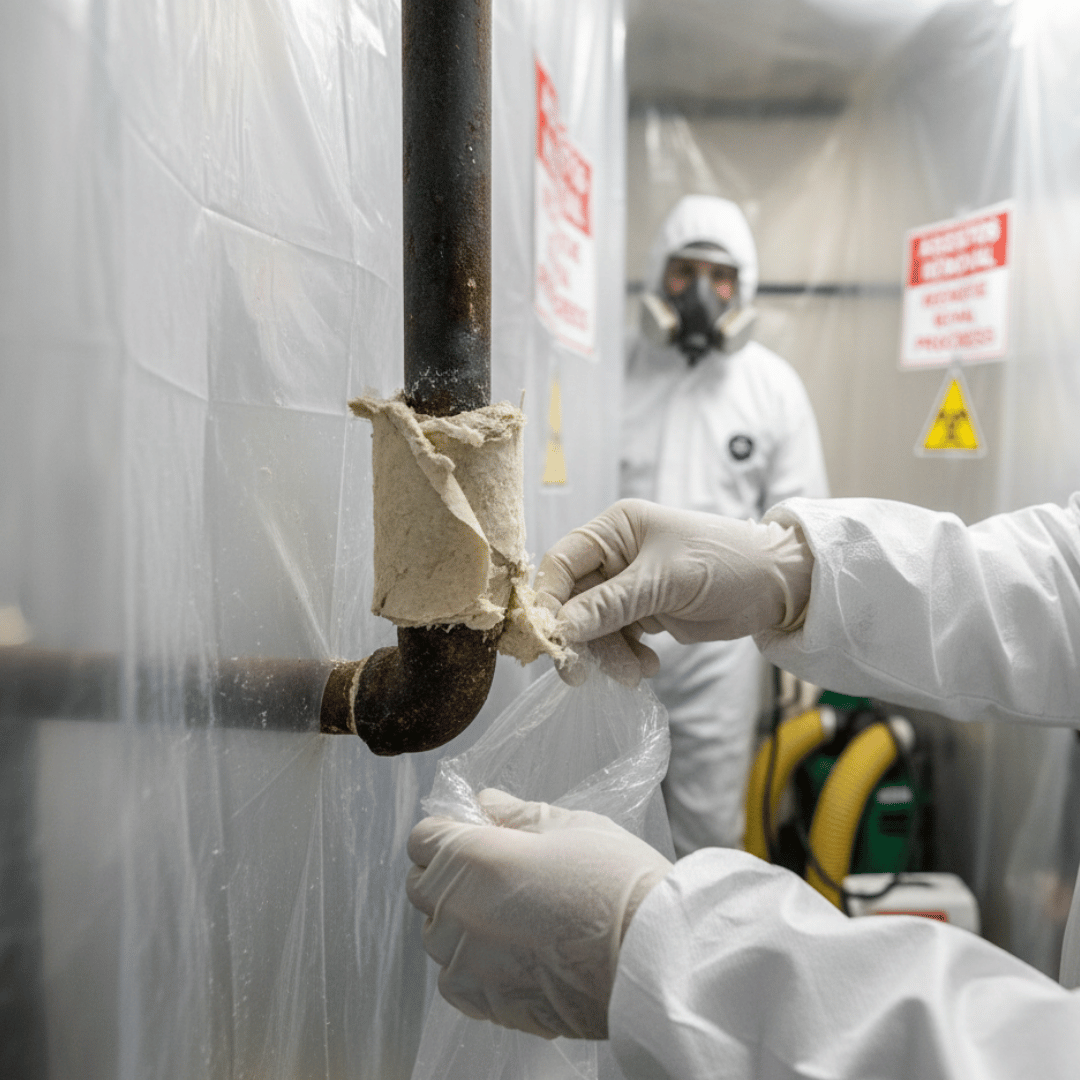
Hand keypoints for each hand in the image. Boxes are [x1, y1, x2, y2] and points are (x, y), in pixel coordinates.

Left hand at [405, 788, 672, 1039]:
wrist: (652, 959)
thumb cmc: (615, 883)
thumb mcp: (570, 825)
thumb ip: (516, 815)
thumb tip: (487, 803)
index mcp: (468, 860)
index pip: (423, 838)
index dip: (452, 830)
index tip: (479, 832)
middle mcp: (455, 914)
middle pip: (424, 887)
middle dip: (453, 873)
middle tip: (505, 870)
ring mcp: (467, 965)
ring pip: (442, 935)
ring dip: (467, 921)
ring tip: (522, 915)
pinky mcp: (486, 1004)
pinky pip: (462, 977)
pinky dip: (481, 963)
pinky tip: (524, 951)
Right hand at [535, 499, 812, 684]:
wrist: (777, 586)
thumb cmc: (725, 562)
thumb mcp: (665, 581)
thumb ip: (611, 604)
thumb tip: (561, 628)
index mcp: (615, 529)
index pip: (562, 562)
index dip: (548, 599)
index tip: (549, 637)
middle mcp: (615, 556)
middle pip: (572, 601)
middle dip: (580, 637)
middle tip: (579, 674)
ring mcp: (628, 587)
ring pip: (593, 627)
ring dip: (607, 655)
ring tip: (634, 674)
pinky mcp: (643, 614)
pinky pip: (616, 640)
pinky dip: (626, 658)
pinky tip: (648, 667)